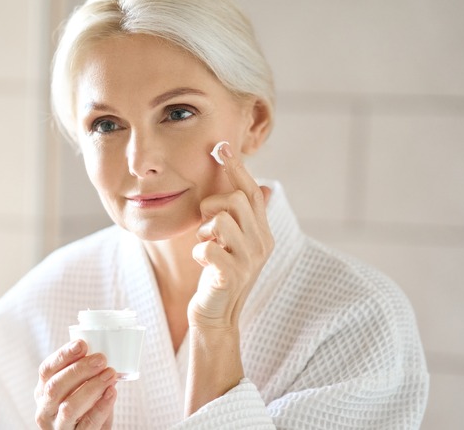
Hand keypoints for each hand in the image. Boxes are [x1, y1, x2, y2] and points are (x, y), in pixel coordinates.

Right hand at [35, 340, 117, 428]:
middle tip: (100, 359)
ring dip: (92, 387)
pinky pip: (88, 423)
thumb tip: (102, 354)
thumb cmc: (84, 410)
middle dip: (78, 370)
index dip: (63, 355)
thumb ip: (85, 375)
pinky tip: (111, 393)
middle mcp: (45, 410)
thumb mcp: (77, 391)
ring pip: (69, 407)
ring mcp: (57, 427)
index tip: (81, 344)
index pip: (46, 370)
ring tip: (110, 374)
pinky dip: (101, 407)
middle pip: (55, 387)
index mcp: (43, 392)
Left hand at [190, 141, 272, 330]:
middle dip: (212, 206)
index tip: (221, 146)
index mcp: (262, 232)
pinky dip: (198, 252)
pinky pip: (207, 247)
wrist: (216, 317)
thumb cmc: (220, 275)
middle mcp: (261, 243)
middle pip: (236, 199)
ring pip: (220, 220)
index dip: (237, 168)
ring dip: (204, 231)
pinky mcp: (231, 276)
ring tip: (206, 247)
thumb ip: (244, 217)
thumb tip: (265, 186)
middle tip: (207, 227)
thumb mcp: (234, 243)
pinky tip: (202, 263)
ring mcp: (249, 260)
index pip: (253, 192)